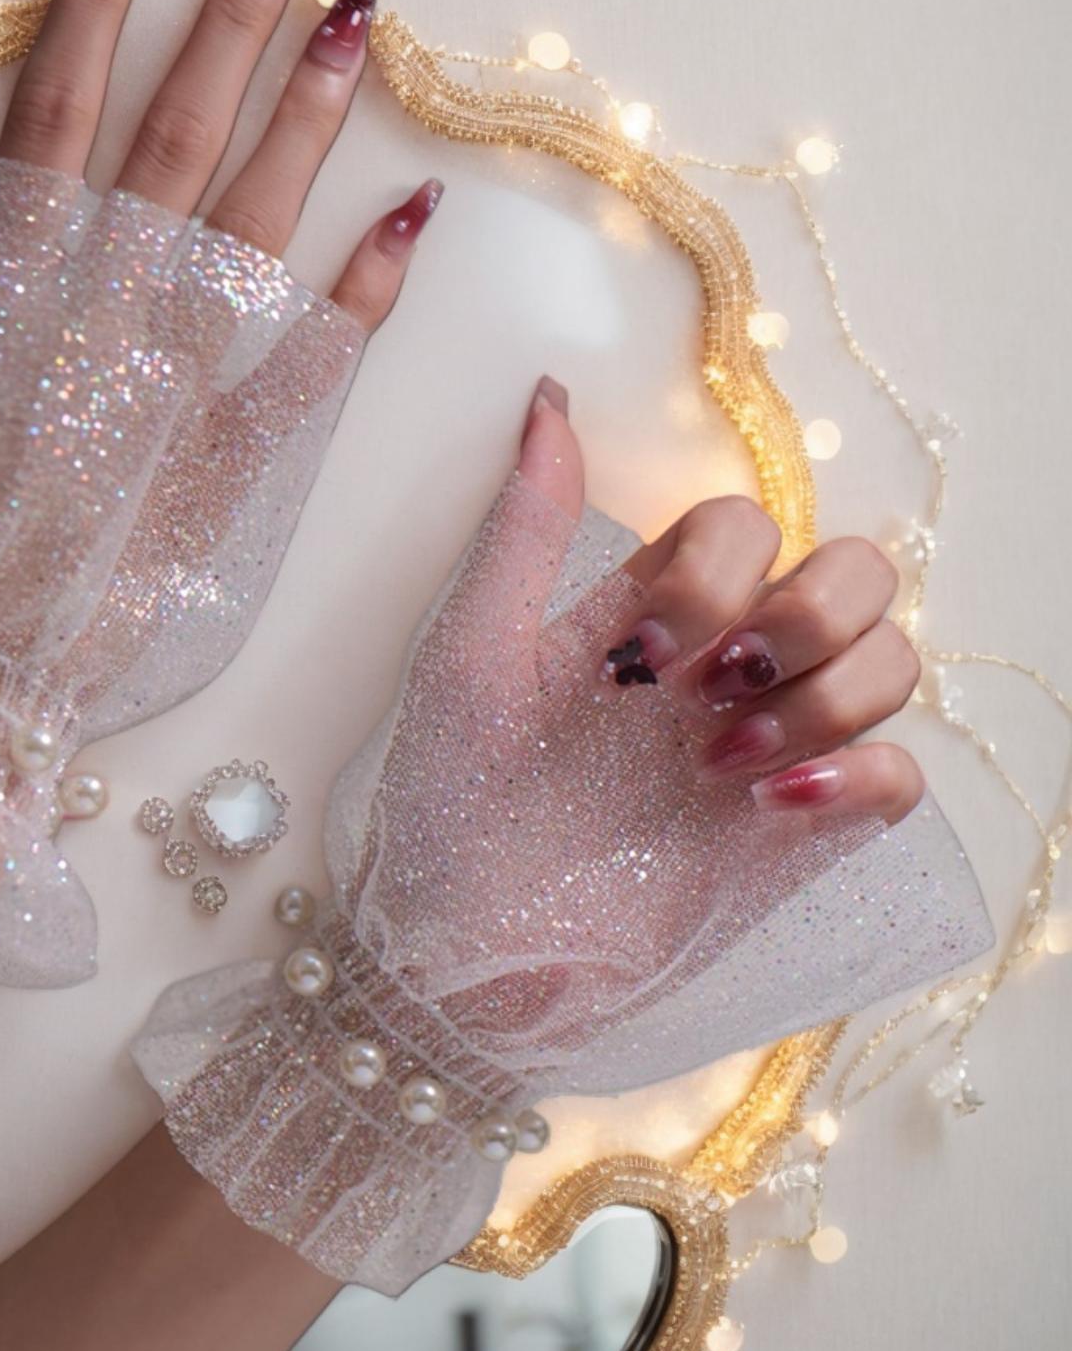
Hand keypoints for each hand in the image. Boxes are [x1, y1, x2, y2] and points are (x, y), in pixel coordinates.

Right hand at [0, 0, 443, 980]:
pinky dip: (356, 302)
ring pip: (247, 235)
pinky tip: (410, 223)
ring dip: (308, 124)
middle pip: (176, 146)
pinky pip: (300, 381)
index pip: (59, 110)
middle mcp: (97, 328)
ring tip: (361, 28)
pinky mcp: (214, 481)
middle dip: (233, 26)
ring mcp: (168, 405)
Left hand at [135, 377, 991, 1294]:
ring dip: (830, 693)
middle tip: (711, 688)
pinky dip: (864, 772)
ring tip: (725, 767)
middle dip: (803, 614)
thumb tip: (548, 395)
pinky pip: (901, 775)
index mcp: (646, 615)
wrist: (460, 955)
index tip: (637, 657)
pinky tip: (775, 804)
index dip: (716, 569)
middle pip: (852, 570)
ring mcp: (763, 747)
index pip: (744, 522)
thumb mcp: (470, 655)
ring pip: (892, 658)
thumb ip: (522, 529)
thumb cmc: (448, 803)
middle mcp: (719, 667)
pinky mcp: (795, 836)